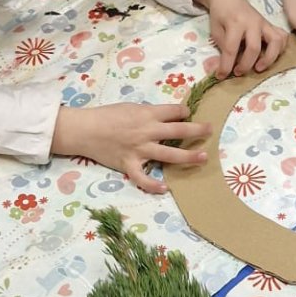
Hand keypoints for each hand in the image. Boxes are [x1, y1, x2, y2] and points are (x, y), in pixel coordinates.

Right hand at [52, 101, 209, 194]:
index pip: (174, 112)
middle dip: (198, 131)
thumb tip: (166, 116)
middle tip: (210, 131)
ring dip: (189, 157)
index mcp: (147, 114)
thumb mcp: (130, 107)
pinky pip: (143, 179)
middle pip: (179, 132)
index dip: (185, 112)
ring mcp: (140, 150)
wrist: (84, 130)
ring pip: (170, 155)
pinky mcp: (129, 165)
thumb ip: (148, 113)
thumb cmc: (106, 115)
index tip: (189, 114)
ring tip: (203, 157)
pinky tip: (165, 189)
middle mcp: (147, 132)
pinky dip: (154, 185)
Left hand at [194, 0, 286, 77]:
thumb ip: (222, 47)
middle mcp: (252, 23)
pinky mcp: (270, 25)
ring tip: (259, 67)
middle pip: (254, 48)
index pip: (231, 48)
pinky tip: (271, 56)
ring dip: (269, 58)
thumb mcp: (215, 30)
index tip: (221, 76)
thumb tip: (227, 67)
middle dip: (246, 65)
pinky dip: (280, 49)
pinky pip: (282, 37)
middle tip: (238, 72)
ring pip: (275, 42)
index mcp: (235, 23)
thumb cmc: (221, 15)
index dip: (226, 65)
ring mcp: (264, 23)